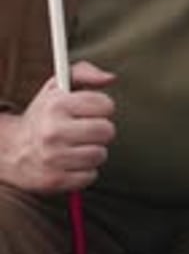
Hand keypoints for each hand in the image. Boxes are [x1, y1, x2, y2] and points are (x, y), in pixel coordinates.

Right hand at [0, 61, 115, 193]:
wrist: (12, 150)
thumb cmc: (44, 114)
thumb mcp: (58, 86)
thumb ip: (85, 73)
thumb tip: (111, 78)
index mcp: (56, 104)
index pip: (105, 105)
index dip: (103, 107)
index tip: (93, 110)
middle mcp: (53, 130)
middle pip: (106, 131)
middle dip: (102, 130)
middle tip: (88, 130)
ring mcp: (53, 157)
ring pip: (100, 154)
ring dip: (94, 151)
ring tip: (78, 146)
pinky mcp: (55, 180)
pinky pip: (90, 176)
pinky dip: (85, 171)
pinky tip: (72, 163)